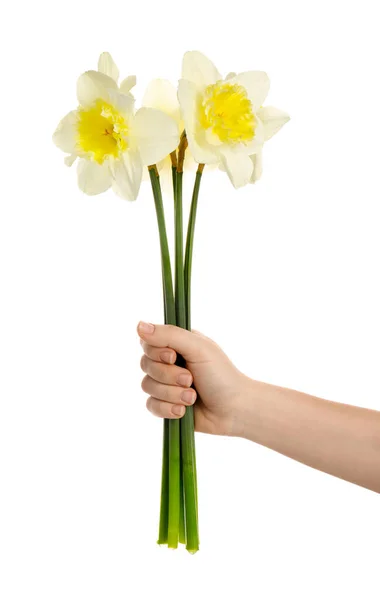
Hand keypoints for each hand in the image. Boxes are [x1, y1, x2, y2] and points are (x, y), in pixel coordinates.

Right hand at [137, 321, 247, 435]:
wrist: (235, 410)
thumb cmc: (222, 376)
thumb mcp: (198, 348)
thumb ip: (169, 335)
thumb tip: (138, 325)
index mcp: (177, 344)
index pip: (148, 342)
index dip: (156, 352)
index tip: (173, 357)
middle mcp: (169, 362)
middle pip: (146, 365)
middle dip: (168, 376)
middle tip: (190, 380)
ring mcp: (167, 384)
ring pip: (147, 386)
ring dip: (171, 394)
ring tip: (192, 397)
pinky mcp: (166, 405)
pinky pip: (151, 405)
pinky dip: (167, 409)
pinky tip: (183, 411)